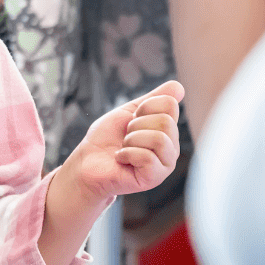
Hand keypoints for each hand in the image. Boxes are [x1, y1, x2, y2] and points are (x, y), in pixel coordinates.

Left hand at [61, 81, 183, 201]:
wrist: (86, 162)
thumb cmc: (106, 138)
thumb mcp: (128, 112)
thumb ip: (152, 99)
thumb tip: (178, 86)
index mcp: (167, 130)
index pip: (169, 104)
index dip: (143, 107)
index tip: (131, 119)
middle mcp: (171, 147)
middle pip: (166, 121)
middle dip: (136, 125)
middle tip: (125, 136)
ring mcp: (165, 164)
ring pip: (159, 139)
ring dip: (131, 140)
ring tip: (124, 147)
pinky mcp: (154, 178)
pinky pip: (148, 158)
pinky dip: (127, 154)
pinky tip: (121, 159)